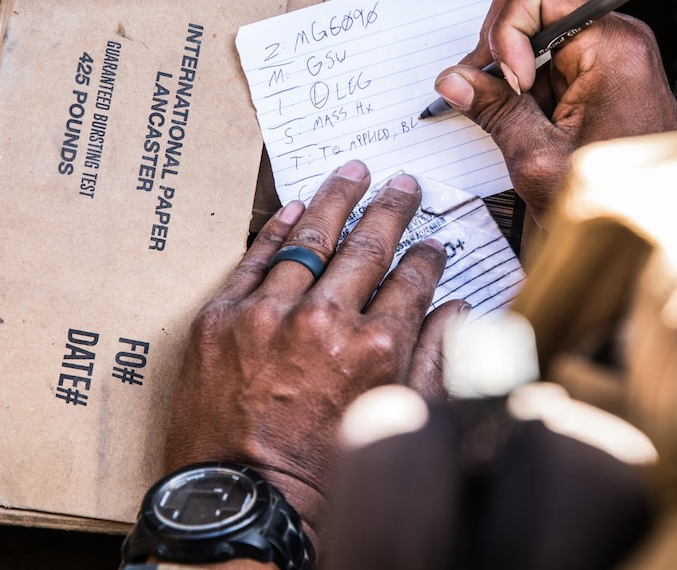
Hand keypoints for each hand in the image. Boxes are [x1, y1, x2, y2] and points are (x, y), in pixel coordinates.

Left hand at [163, 160, 466, 553]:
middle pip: (366, 247)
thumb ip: (432, 360)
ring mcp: (267, 315)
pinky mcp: (220, 319)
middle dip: (390, 209)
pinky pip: (254, 259)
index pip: (411, 281)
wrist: (243, 502)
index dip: (426, 257)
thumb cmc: (322, 474)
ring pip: (309, 240)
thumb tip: (456, 311)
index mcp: (375, 348)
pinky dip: (276, 229)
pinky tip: (296, 206)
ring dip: (335, 201)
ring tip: (353, 173)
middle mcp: (324, 322)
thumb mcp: (395, 423)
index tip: (431, 244)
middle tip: (403, 185)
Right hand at [434, 0, 676, 221]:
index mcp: (610, 46)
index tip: (510, 80)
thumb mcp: (539, 157)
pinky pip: (550, 60)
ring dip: (510, 69)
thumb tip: (456, 80)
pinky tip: (524, 118)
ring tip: (509, 113)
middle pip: (533, 6)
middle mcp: (616, 41)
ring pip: (536, 34)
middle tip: (490, 90)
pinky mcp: (601, 75)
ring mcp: (610, 56)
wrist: (648, 232)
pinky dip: (525, 85)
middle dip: (500, 46)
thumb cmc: (617, 201)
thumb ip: (494, 110)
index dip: (505, 35)